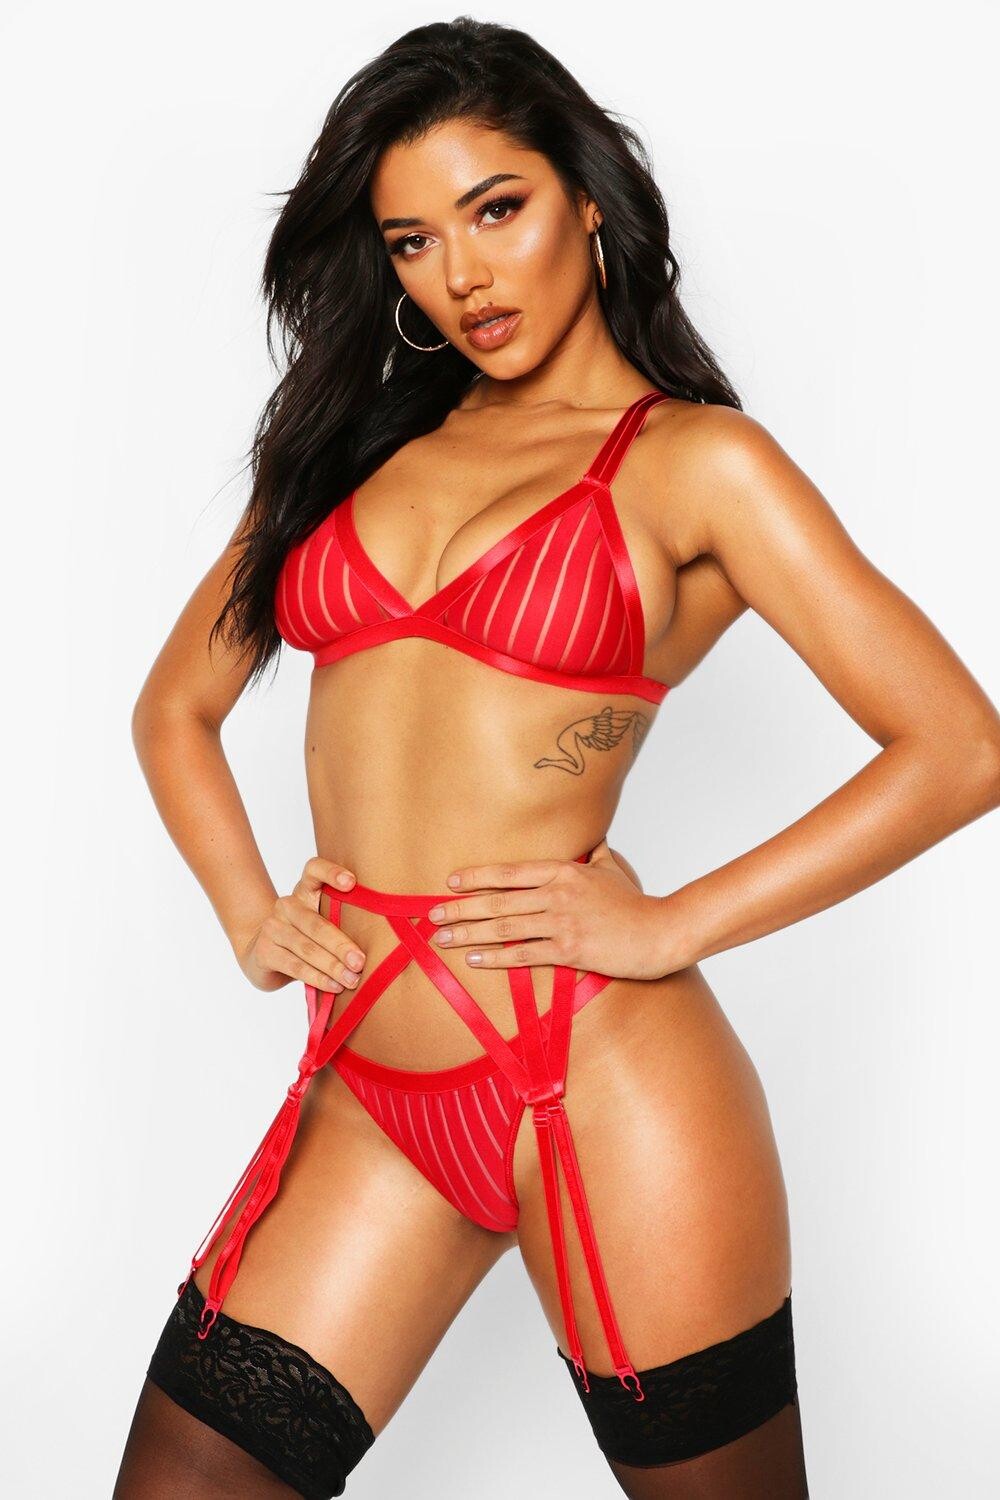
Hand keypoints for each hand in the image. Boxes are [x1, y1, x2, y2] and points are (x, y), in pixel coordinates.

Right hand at [236, 856, 366, 994]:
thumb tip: (381, 939)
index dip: (332, 872)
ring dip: (332, 966)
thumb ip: (343, 920)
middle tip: (360, 962)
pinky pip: (295, 966)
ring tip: (351, 979)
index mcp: (305, 890)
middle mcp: (287, 905)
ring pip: (306, 948)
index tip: (352, 883)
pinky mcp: (264, 951)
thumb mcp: (324, 921)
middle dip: (341, 945)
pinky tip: (333, 986)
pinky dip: (317, 978)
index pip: (314, 869)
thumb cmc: (307, 937)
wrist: (264, 954)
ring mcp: (273, 927)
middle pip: (316, 923)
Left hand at [427, 836, 671, 981]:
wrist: (661, 932)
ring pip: (504, 928)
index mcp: (564, 872)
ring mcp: (562, 922)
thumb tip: (591, 836)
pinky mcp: (569, 950)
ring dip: (468, 933)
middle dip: (460, 908)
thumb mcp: (611, 869)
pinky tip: (474, 959)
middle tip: (431, 914)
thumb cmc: (635, 904)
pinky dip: (496, 957)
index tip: (450, 883)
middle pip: (498, 901)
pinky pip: (524, 954)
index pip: (509, 872)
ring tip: (442, 938)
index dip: (477, 878)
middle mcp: (557, 894)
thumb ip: (595, 853)